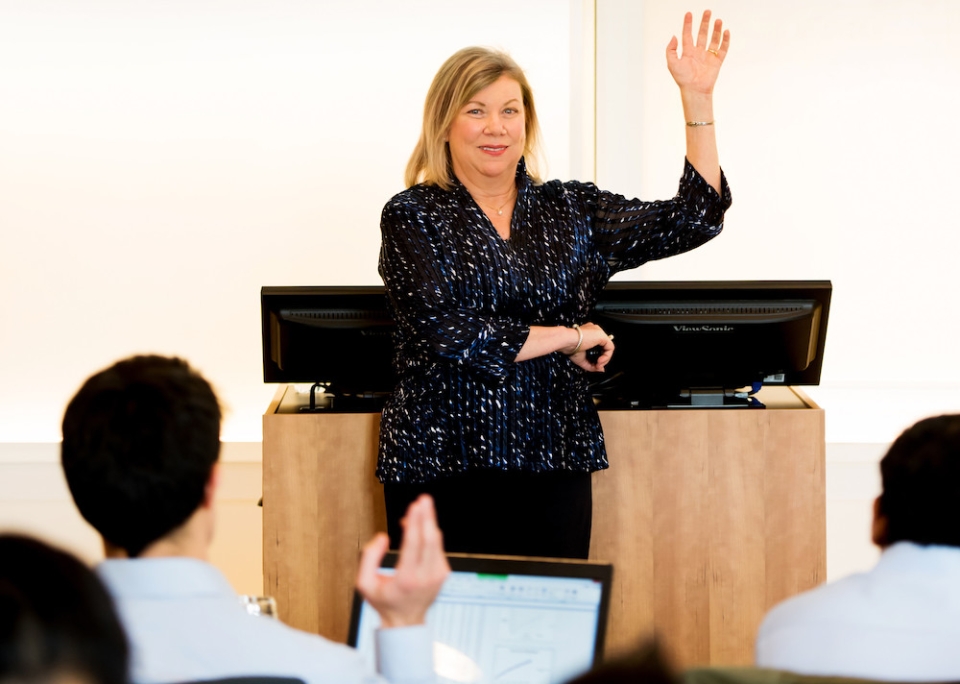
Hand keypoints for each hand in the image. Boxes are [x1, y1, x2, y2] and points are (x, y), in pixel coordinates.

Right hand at [355, 494, 449, 628]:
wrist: (406, 622)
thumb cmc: (384, 602)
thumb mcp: (364, 584)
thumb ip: (369, 557)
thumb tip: (383, 537)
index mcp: (407, 579)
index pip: (414, 544)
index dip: (415, 522)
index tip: (414, 506)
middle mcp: (425, 577)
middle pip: (430, 538)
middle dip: (427, 516)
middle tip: (424, 499)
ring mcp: (437, 575)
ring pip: (436, 541)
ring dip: (428, 522)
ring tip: (420, 508)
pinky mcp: (443, 573)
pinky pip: (437, 547)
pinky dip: (429, 534)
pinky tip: (420, 528)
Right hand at [566, 322, 614, 372]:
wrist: (566, 341)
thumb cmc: (570, 347)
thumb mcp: (582, 359)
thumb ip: (592, 365)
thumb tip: (601, 369)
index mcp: (588, 333)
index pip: (598, 345)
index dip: (599, 357)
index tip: (595, 365)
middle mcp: (594, 331)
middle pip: (604, 347)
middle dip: (603, 358)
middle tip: (597, 366)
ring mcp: (599, 332)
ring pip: (608, 347)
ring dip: (605, 359)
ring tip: (598, 364)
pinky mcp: (602, 335)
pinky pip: (610, 347)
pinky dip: (607, 356)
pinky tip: (600, 361)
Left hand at [666, 10, 729, 96]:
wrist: (694, 90)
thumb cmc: (682, 79)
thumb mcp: (672, 63)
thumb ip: (671, 50)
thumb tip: (674, 36)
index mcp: (687, 52)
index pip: (687, 34)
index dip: (688, 24)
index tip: (689, 13)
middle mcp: (698, 52)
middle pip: (702, 33)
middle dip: (705, 22)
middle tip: (707, 11)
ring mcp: (708, 56)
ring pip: (713, 39)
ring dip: (716, 29)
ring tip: (718, 20)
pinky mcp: (717, 62)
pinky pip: (723, 49)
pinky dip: (725, 40)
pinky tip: (726, 31)